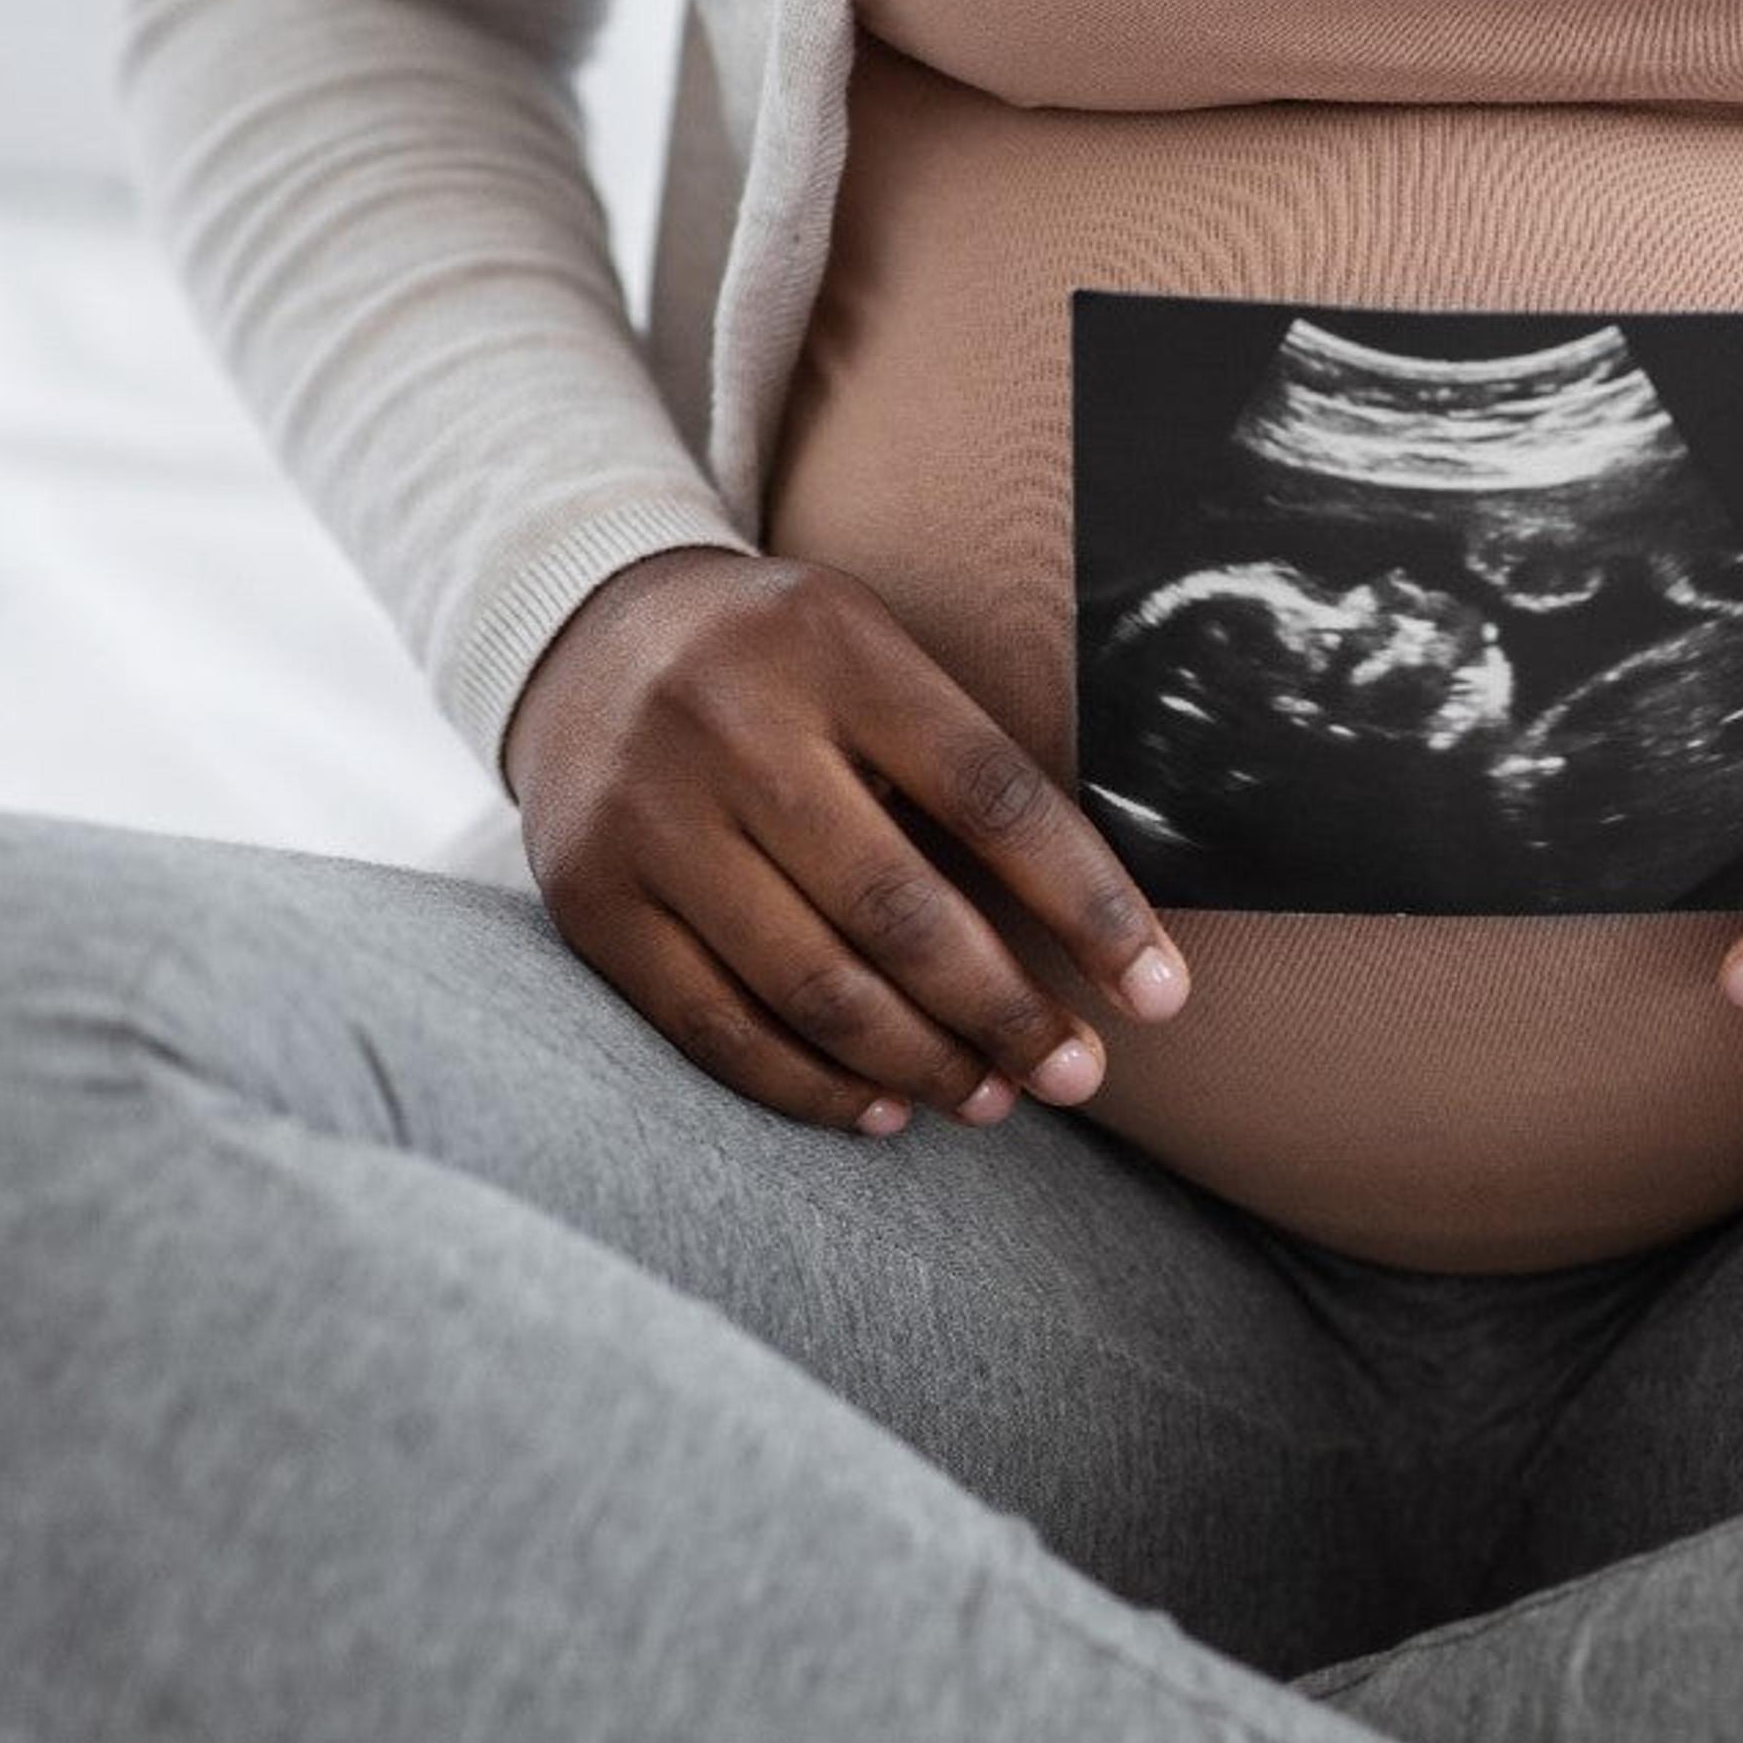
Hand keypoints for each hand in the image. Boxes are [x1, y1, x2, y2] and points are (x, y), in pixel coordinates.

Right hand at [503, 548, 1191, 1138]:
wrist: (582, 634)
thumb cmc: (781, 663)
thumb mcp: (870, 652)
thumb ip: (959, 758)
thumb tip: (1095, 921)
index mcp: (836, 651)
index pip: (993, 794)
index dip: (1088, 904)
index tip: (1160, 992)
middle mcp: (734, 727)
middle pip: (900, 908)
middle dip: (1006, 1012)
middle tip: (1076, 1075)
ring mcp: (651, 817)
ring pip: (810, 983)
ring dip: (920, 1062)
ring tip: (991, 1098)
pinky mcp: (591, 898)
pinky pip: (713, 1024)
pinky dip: (808, 1084)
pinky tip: (882, 1107)